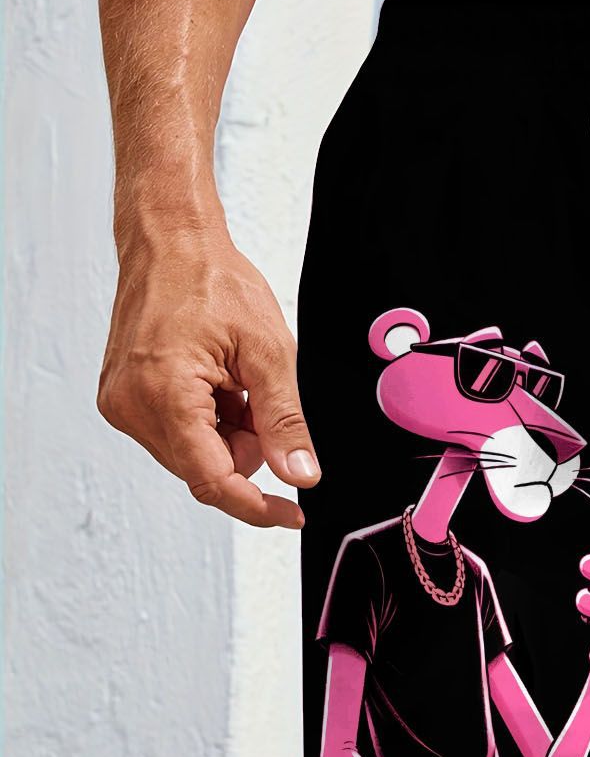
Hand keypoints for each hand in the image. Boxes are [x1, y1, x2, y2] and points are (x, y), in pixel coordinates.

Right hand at [97, 224, 319, 527]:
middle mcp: (131, 406)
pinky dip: (206, 421)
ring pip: (192, 455)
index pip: (213, 480)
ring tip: (234, 381)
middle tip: (260, 399)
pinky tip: (215, 382)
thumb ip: (284, 421)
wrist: (170, 243)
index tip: (292, 513)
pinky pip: (175, 434)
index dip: (257, 505)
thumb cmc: (211, 280)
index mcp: (164, 394)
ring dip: (226, 433)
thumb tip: (300, 474)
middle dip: (245, 449)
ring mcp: (121, 404)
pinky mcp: (122, 398)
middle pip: (204, 470)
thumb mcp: (269, 351)